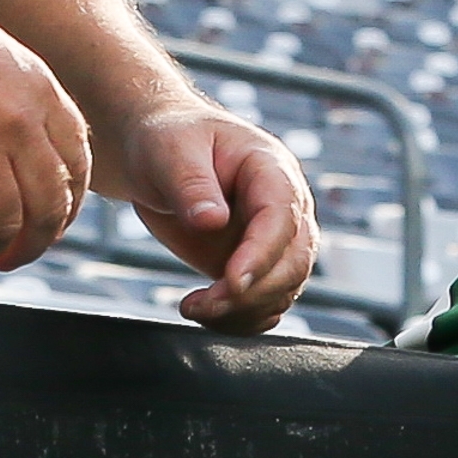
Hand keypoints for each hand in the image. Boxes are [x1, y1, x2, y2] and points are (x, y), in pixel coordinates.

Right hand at [0, 0, 90, 269]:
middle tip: (9, 258)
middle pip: (45, 208)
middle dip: (31, 245)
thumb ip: (35, 111)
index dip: (67, 212)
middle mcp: (16, 123)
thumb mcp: (6, 63)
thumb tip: (56, 176)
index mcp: (41, 96)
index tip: (48, 231)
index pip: (76, 170)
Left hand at [103, 102, 316, 330]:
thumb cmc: (169, 139)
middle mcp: (288, 211)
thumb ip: (191, 183)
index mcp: (274, 172)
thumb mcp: (171, 149)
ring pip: (284, 289)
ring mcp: (276, 241)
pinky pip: (266, 302)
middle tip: (202, 305)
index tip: (231, 283)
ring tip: (194, 308)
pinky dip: (242, 318)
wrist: (164, 154)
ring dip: (244, 310)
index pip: (282, 220)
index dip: (261, 255)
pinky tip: (205, 313)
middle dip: (252, 292)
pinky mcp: (258, 265)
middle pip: (293, 263)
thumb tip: (212, 221)